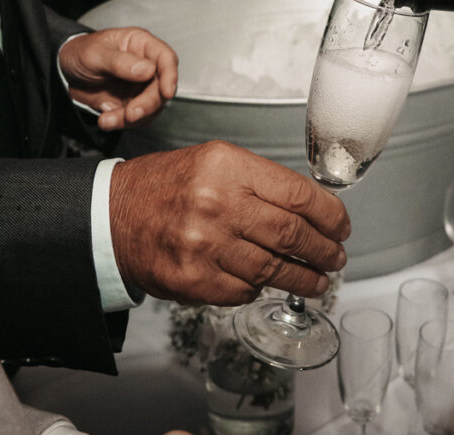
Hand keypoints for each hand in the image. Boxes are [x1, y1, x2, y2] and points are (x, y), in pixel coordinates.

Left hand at [58, 27, 177, 130]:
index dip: (170, 75)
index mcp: (141, 45)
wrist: (65, 72)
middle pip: (161, 88)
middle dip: (147, 104)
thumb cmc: (80, 52)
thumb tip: (147, 70)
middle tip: (131, 113)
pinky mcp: (131, 103)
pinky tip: (107, 120)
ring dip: (132, 118)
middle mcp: (145, 66)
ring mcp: (140, 86)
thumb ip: (120, 62)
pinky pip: (136, 119)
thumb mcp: (95, 53)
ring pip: (150, 107)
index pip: (166, 58)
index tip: (166, 92)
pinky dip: (123, 123)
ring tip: (108, 119)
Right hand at [109, 141, 350, 304]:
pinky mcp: (194, 279)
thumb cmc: (166, 187)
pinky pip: (244, 290)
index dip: (330, 215)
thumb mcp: (215, 162)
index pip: (298, 194)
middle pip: (292, 234)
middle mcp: (217, 203)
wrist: (112, 215)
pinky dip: (260, 287)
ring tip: (319, 278)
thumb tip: (312, 208)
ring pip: (273, 269)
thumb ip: (261, 182)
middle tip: (336, 257)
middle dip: (324, 250)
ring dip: (304, 277)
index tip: (341, 226)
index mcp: (227, 167)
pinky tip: (267, 282)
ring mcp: (205, 245)